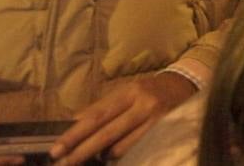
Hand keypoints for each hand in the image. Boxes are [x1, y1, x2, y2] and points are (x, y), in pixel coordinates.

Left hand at [50, 72, 195, 164]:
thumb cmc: (150, 90)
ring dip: (103, 156)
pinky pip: (137, 150)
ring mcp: (156, 119)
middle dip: (82, 150)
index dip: (75, 134)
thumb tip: (74, 121)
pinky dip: (122, 156)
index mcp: (129, 91)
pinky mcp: (166, 131)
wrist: (187, 85)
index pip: (96, 115)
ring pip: (122, 146)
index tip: (57, 148)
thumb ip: (103, 106)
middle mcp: (143, 104)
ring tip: (90, 160)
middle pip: (106, 132)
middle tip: (63, 163)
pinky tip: (112, 158)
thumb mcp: (127, 91)